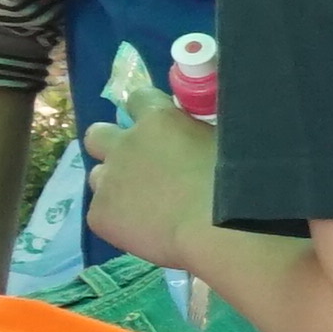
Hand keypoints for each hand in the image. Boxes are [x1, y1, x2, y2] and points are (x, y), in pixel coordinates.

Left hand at [86, 100, 219, 272]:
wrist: (219, 233)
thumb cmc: (236, 184)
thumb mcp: (222, 142)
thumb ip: (197, 133)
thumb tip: (194, 138)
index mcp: (158, 120)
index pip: (138, 98)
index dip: (147, 111)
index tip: (161, 129)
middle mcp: (124, 145)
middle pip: (97, 135)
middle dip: (112, 145)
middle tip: (137, 164)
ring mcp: (107, 182)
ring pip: (98, 177)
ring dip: (116, 185)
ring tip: (144, 205)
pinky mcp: (98, 216)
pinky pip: (103, 214)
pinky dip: (120, 221)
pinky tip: (146, 232)